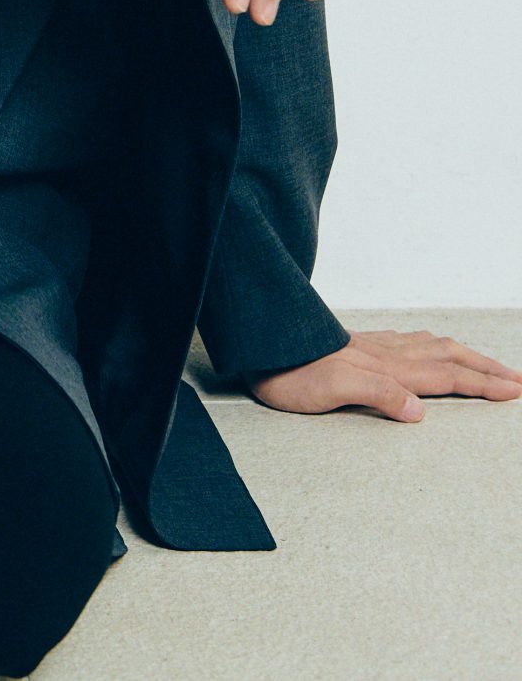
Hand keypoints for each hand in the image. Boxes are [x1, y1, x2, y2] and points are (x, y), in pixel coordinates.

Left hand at [244, 330, 521, 419]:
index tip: (516, 390)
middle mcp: (387, 355)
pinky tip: (431, 347)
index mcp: (388, 370)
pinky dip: (435, 347)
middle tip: (518, 379)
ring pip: (432, 348)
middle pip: (449, 358)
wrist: (259, 346)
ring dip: (466, 355)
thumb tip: (420, 411)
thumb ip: (377, 395)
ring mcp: (374, 349)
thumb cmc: (290, 374)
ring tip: (487, 362)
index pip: (447, 376)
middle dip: (486, 368)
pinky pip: (411, 344)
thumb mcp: (331, 390)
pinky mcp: (360, 348)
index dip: (483, 383)